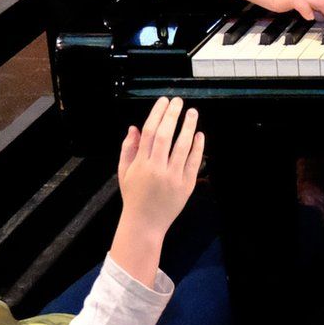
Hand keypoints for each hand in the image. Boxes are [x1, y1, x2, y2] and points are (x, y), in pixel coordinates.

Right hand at [116, 96, 203, 237]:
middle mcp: (157, 169)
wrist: (145, 223)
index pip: (149, 132)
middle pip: (165, 136)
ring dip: (188, 127)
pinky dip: (198, 147)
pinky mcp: (186, 185)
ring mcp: (173, 177)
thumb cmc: (134, 195)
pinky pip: (194, 162)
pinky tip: (199, 134)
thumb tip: (134, 127)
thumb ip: (128, 148)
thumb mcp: (124, 172)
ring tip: (192, 112)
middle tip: (179, 101)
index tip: (164, 101)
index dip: (157, 114)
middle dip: (172, 115)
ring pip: (182, 147)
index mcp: (140, 164)